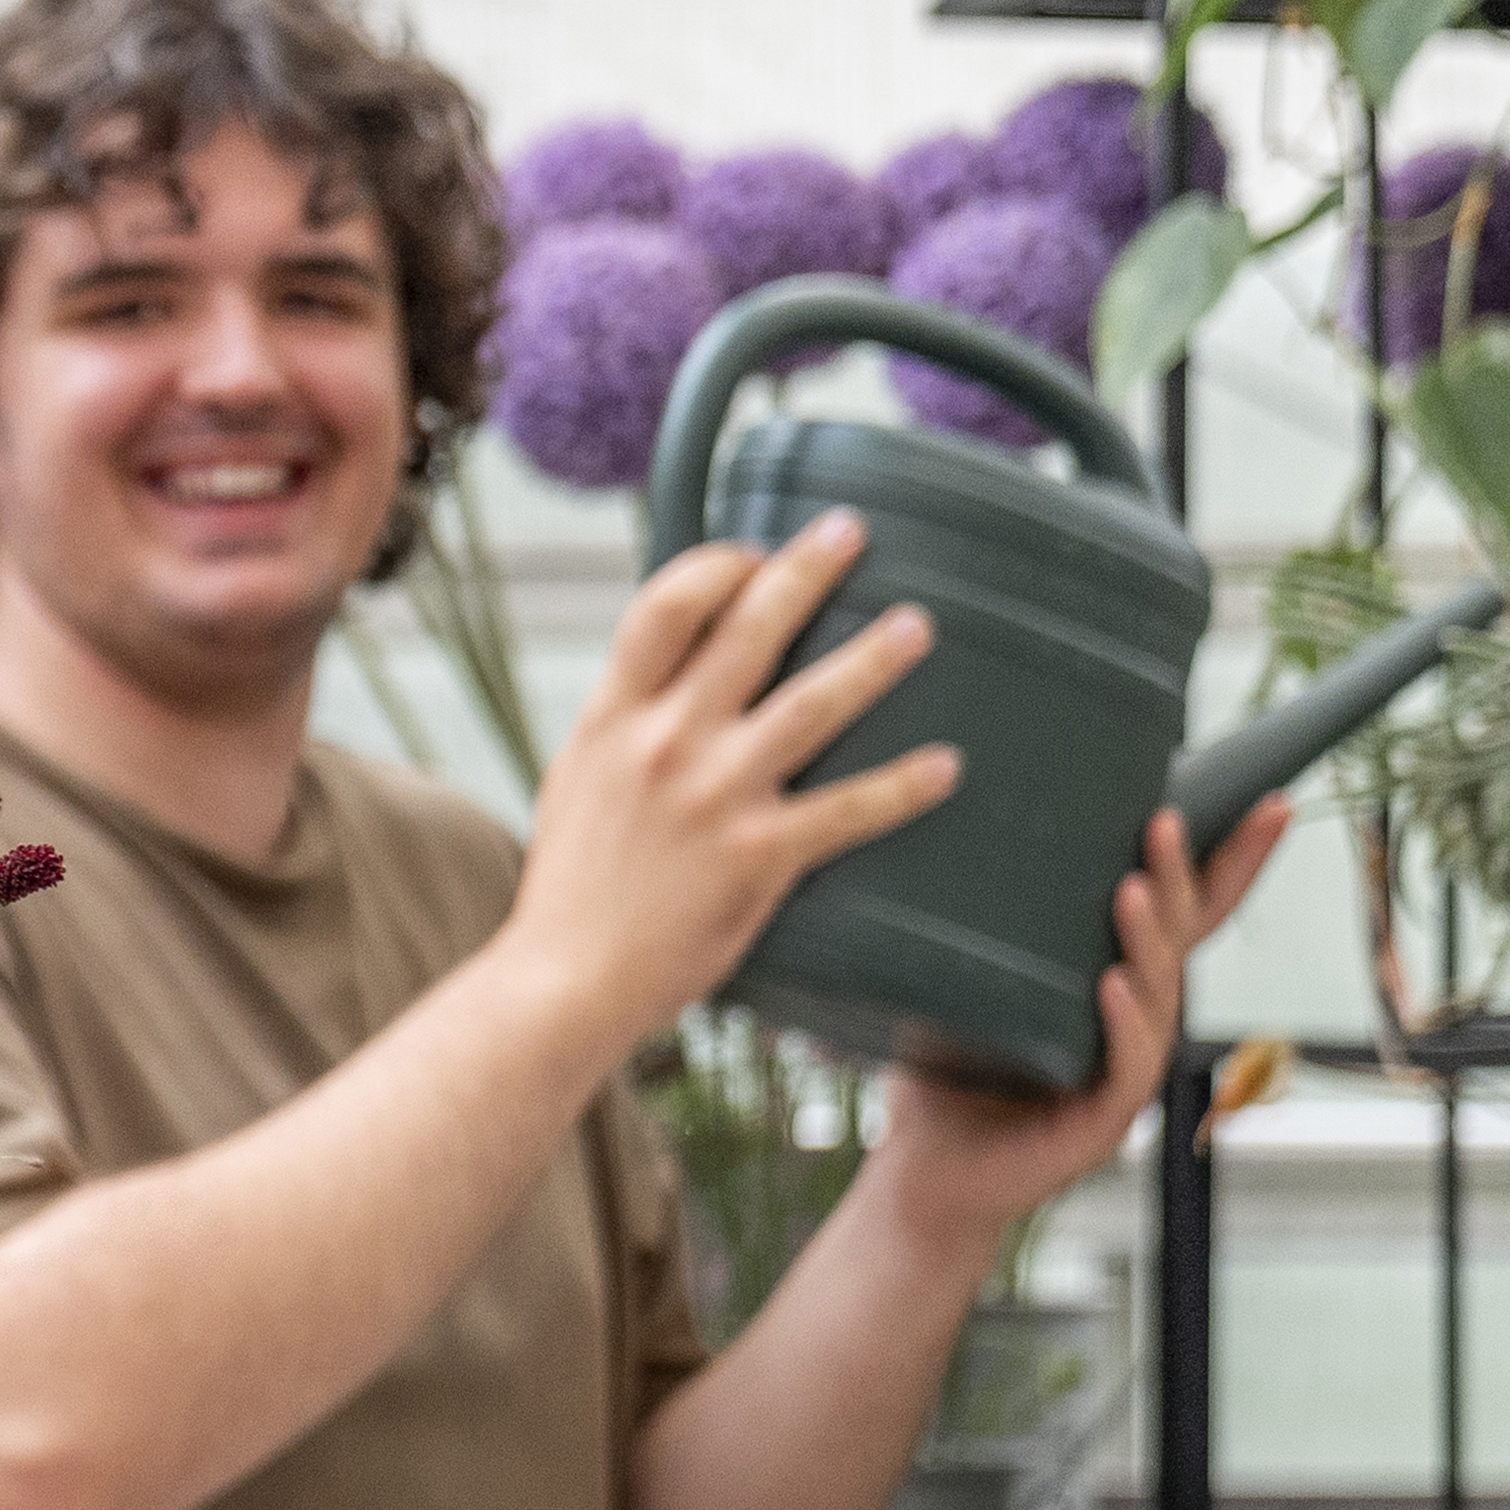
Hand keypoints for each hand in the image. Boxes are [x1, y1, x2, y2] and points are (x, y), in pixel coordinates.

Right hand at [508, 512, 959, 1047]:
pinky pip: (847, 810)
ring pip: (810, 706)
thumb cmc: (573, 885)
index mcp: (613, 717)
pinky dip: (901, 786)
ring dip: (871, 660)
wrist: (564, 977)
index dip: (717, 566)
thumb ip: (626, 723)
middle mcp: (664, 742)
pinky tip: (945, 766)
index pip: (665, 608)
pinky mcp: (757, 857)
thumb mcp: (578, 779)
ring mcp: (714, 797)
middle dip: (804, 572)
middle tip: (850, 532)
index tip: (756, 553)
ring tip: (917, 627)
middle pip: (746, 630)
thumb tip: (672, 674)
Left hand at [870, 801, 1285, 1246]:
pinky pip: (1123, 1068)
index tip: (1271, 803)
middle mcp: (1135, 1029)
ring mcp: (1123, 1078)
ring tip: (1131, 887)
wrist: (920, 1177)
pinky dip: (1121, 1024)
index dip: (1228, 864)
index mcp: (1116, 992)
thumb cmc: (946, 1078)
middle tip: (1165, 819)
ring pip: (1158, 999)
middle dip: (1185, 879)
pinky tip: (1111, 985)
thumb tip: (959, 829)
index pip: (1186, 918)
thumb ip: (985, 930)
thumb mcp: (967, 988)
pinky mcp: (1098, 1126)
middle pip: (1179, 944)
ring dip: (1147, 941)